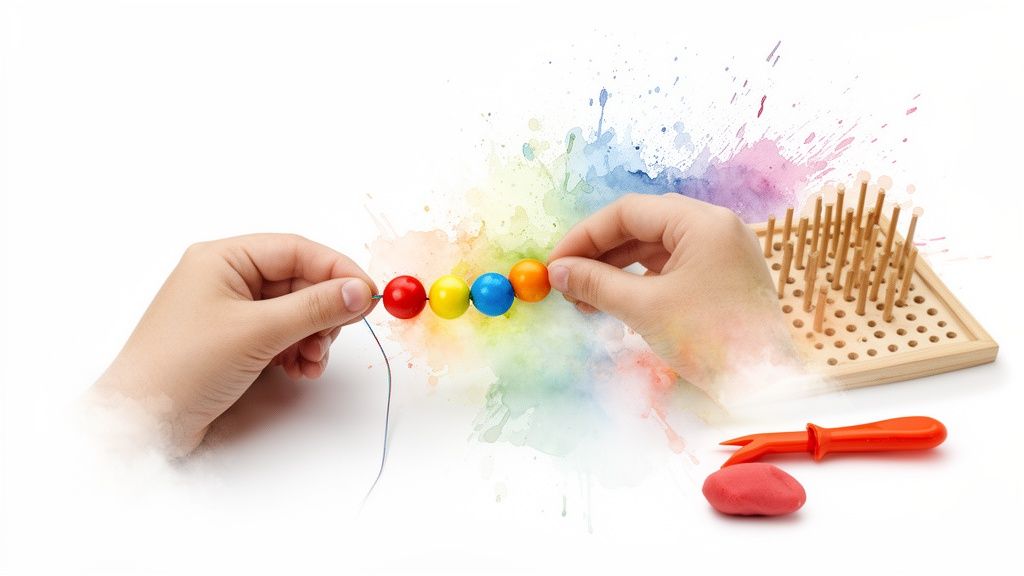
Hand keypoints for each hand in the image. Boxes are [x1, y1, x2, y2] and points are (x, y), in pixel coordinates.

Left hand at [91, 234, 377, 454]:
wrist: (141, 422)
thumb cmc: (184, 367)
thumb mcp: (258, 332)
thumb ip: (314, 308)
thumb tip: (360, 291)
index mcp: (223, 258)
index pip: (296, 250)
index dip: (336, 270)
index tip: (368, 295)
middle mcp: (227, 278)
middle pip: (299, 281)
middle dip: (323, 310)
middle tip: (341, 333)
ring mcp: (230, 311)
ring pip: (295, 311)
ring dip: (313, 335)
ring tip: (311, 361)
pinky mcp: (234, 341)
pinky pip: (282, 335)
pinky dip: (298, 350)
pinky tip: (299, 370)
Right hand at [547, 194, 798, 394]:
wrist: (766, 387)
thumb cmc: (710, 341)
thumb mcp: (644, 309)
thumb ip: (596, 284)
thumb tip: (557, 272)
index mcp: (703, 222)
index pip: (629, 212)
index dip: (585, 236)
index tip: (555, 263)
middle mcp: (716, 228)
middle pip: (643, 226)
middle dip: (599, 254)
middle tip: (565, 282)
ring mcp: (723, 252)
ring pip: (656, 248)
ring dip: (617, 270)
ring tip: (585, 299)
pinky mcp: (723, 278)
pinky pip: (673, 268)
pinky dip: (641, 282)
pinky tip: (616, 303)